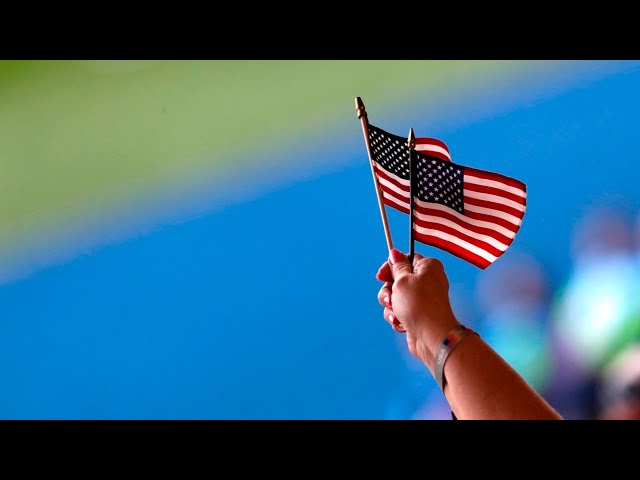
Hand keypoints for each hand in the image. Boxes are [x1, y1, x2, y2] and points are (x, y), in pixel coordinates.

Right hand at [376, 249, 459, 367]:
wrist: (431, 336)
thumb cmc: (419, 305)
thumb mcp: (402, 280)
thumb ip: (396, 267)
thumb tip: (394, 253)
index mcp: (428, 266)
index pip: (405, 258)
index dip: (390, 267)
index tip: (380, 276)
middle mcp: (427, 281)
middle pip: (397, 279)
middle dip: (388, 292)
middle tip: (391, 299)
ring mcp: (422, 299)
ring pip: (395, 297)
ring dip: (391, 307)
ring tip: (397, 314)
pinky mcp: (417, 314)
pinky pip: (399, 311)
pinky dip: (397, 317)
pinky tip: (401, 323)